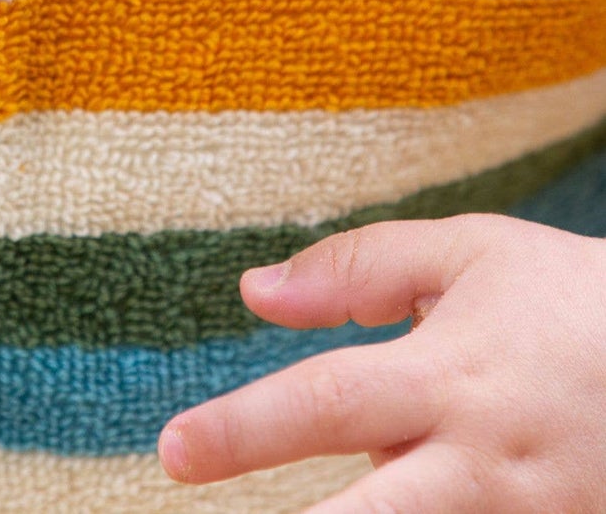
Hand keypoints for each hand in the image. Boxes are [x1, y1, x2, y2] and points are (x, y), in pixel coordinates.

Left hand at [157, 213, 605, 510]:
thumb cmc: (569, 298)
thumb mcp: (466, 254)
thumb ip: (355, 269)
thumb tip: (255, 292)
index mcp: (450, 378)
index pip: (324, 403)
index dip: (243, 430)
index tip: (175, 450)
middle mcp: (484, 467)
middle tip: (209, 504)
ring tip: (348, 476)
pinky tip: (410, 487)